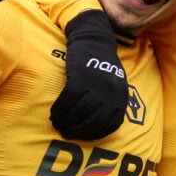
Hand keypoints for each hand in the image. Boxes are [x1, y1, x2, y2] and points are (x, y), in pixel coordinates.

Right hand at [50, 10, 128, 139]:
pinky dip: (60, 110)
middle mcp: (111, 93)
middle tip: (66, 133)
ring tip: (57, 123)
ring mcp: (96, 86)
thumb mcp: (115, 83)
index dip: (96, 134)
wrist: (95, 38)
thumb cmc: (102, 63)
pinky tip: (54, 113)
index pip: (111, 125)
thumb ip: (112, 101)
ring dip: (65, 122)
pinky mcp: (80, 78)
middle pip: (93, 122)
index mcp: (121, 96)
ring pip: (79, 113)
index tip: (84, 136)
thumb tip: (100, 123)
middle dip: (78, 131)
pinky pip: (68, 101)